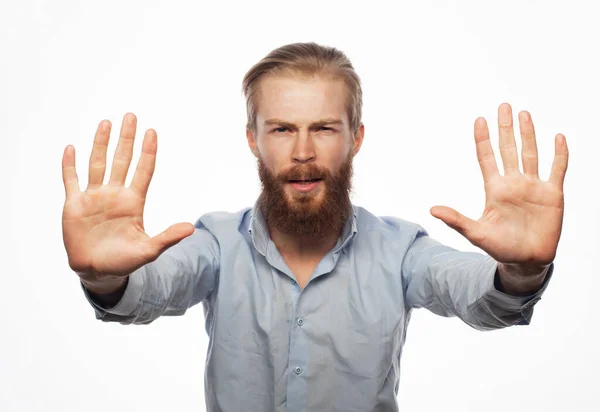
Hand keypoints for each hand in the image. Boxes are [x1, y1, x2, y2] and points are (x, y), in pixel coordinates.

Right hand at [61, 113, 193, 288]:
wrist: (98, 272)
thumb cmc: (124, 261)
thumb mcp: (148, 250)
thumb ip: (167, 237)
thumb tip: (191, 229)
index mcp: (133, 202)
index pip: (143, 171)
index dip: (147, 152)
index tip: (152, 132)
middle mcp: (115, 194)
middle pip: (122, 160)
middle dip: (126, 139)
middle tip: (131, 116)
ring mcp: (94, 197)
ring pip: (98, 164)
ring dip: (100, 144)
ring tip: (106, 123)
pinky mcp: (75, 205)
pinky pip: (71, 180)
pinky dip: (70, 165)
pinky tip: (72, 148)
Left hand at [430, 103, 568, 269]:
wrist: (526, 261)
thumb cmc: (500, 248)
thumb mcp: (476, 233)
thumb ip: (456, 220)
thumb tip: (432, 210)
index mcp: (495, 189)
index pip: (487, 158)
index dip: (483, 140)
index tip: (479, 120)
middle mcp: (513, 183)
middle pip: (508, 149)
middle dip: (506, 128)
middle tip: (503, 106)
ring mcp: (533, 187)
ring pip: (531, 154)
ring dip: (529, 134)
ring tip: (524, 114)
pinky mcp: (552, 194)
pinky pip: (557, 169)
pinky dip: (559, 154)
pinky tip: (557, 137)